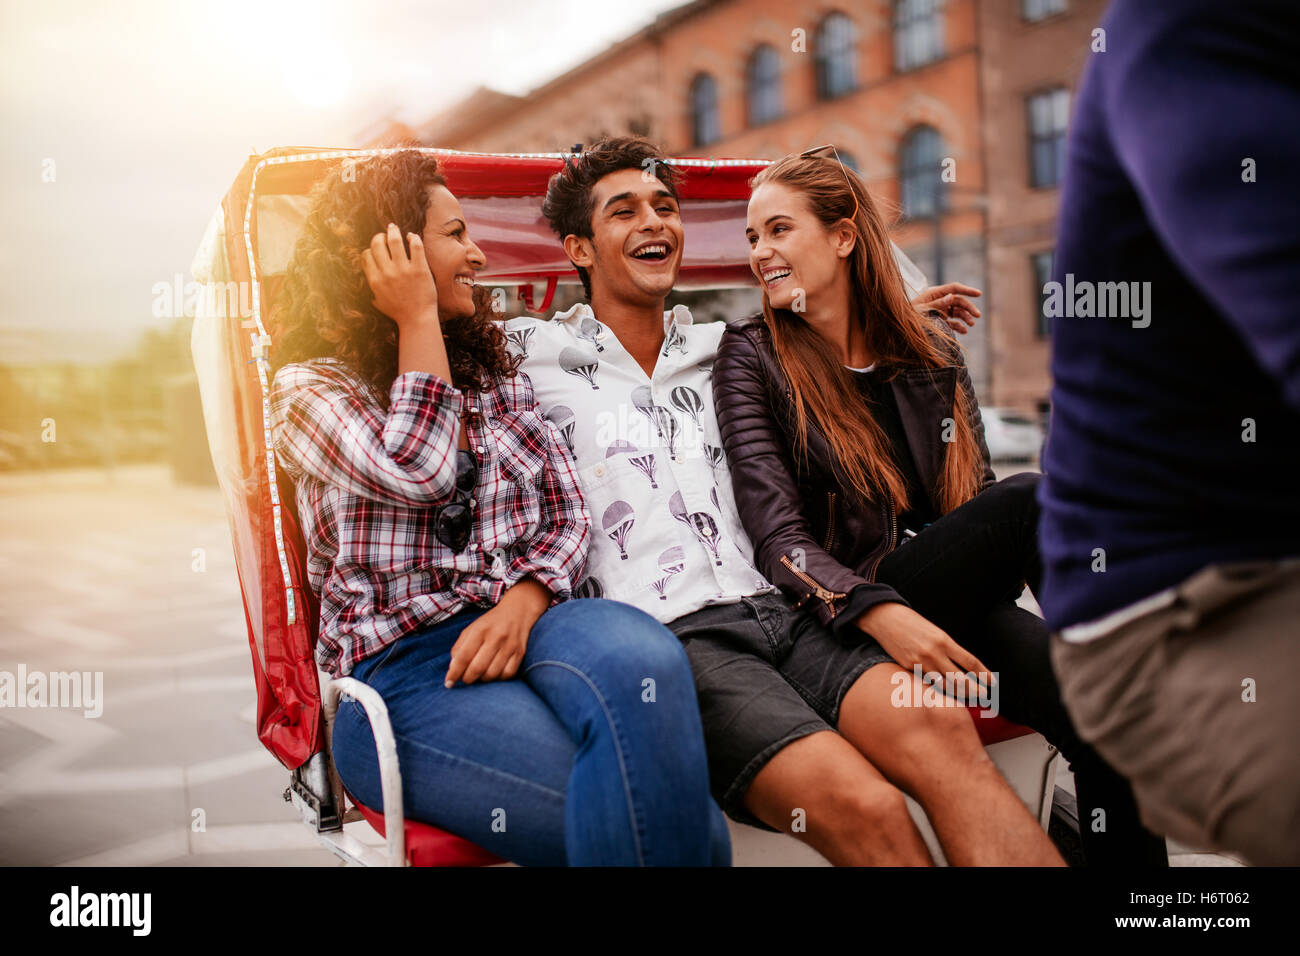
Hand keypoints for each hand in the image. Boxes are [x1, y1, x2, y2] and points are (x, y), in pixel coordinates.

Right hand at [361, 222, 439, 332]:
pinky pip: (415, 246)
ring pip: (394, 240)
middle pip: (377, 243)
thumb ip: (372, 290)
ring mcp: (403, 270)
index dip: (370, 249)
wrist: (417, 320)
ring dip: (393, 231)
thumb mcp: (379, 302)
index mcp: (375, 280)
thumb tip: (370, 280)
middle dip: (379, 236)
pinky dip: (413, 237)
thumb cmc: (399, 313)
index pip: (366, 255)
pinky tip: (412, 237)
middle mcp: (387, 273)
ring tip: (394, 229)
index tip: (377, 249)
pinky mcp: (420, 269)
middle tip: (385, 235)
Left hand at [445, 578, 551, 686]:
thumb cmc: (490, 623)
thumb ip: (459, 647)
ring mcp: (509, 646)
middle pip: (477, 668)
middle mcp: (496, 637)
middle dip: (468, 678)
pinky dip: (498, 678)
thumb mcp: (471, 629)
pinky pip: (507, 675)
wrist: (518, 611)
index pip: (463, 656)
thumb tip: (453, 668)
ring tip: (480, 674)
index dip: (454, 673)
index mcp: (480, 630)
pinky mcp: (520, 653)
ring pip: (492, 674)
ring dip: (482, 679)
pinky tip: (494, 672)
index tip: (449, 683)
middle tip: (465, 678)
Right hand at [855, 602, 994, 700]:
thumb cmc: (912, 623)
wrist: (886, 619)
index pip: (970, 662)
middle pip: (961, 678)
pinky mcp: (909, 668)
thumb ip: (948, 648)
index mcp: (944, 640)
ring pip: (945, 685)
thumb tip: (963, 666)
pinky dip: (939, 691)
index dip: (984, 674)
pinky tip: (946, 696)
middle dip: (975, 690)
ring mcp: (921, 662)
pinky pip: (928, 684)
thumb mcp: (935, 631)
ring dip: (959, 694)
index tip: (992, 682)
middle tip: (985, 697)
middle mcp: (934, 653)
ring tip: (970, 699)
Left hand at [912, 282, 980, 334]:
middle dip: (968, 308)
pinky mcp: (939, 321)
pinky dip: (959, 326)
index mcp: (934, 293)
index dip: (967, 290)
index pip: (954, 288)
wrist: (899, 329)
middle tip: (977, 315)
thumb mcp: (921, 310)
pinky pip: (952, 322)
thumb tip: (951, 297)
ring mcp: (939, 311)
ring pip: (957, 312)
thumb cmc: (908, 316)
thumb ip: (937, 304)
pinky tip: (964, 331)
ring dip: (965, 318)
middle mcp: (939, 300)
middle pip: (958, 301)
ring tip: (971, 325)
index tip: (979, 294)